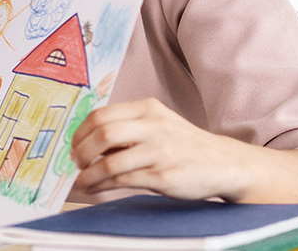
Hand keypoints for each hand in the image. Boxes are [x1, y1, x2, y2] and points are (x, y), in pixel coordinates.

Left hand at [71, 98, 253, 200]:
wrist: (224, 163)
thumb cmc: (183, 145)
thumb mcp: (157, 124)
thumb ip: (127, 127)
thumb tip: (85, 142)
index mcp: (147, 109)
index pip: (101, 115)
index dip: (80, 132)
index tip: (73, 145)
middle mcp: (154, 126)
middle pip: (102, 134)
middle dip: (81, 151)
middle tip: (75, 163)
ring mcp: (160, 151)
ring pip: (110, 162)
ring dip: (88, 174)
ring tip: (82, 181)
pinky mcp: (164, 175)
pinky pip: (123, 180)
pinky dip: (102, 185)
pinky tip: (96, 188)